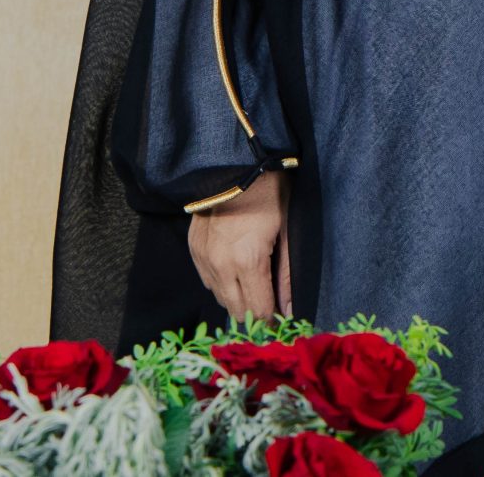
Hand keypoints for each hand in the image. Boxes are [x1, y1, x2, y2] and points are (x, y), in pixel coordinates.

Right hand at [187, 168, 290, 321]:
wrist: (233, 164)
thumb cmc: (269, 193)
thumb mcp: (287, 231)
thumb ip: (287, 275)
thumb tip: (290, 308)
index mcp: (248, 261)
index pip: (259, 309)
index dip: (272, 319)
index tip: (281, 318)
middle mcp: (221, 265)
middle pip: (237, 310)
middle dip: (254, 313)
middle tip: (269, 306)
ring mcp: (204, 259)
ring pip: (220, 298)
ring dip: (237, 299)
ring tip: (254, 287)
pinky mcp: (194, 250)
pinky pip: (207, 281)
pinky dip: (222, 283)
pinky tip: (235, 271)